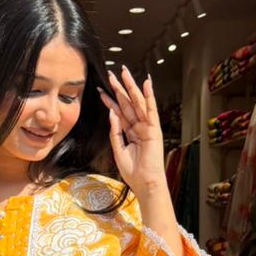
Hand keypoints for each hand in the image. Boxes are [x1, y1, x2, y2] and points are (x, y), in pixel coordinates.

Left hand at [98, 66, 167, 195]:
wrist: (145, 183)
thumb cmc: (133, 171)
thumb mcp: (118, 150)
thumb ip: (115, 132)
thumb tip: (112, 113)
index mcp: (130, 132)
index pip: (118, 112)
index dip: (110, 100)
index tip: (101, 90)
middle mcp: (139, 127)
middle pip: (127, 104)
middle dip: (119, 89)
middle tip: (111, 74)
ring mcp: (147, 127)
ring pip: (137, 103)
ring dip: (130, 87)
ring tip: (124, 73)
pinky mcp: (154, 129)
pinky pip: (151, 109)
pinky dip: (149, 96)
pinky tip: (146, 83)